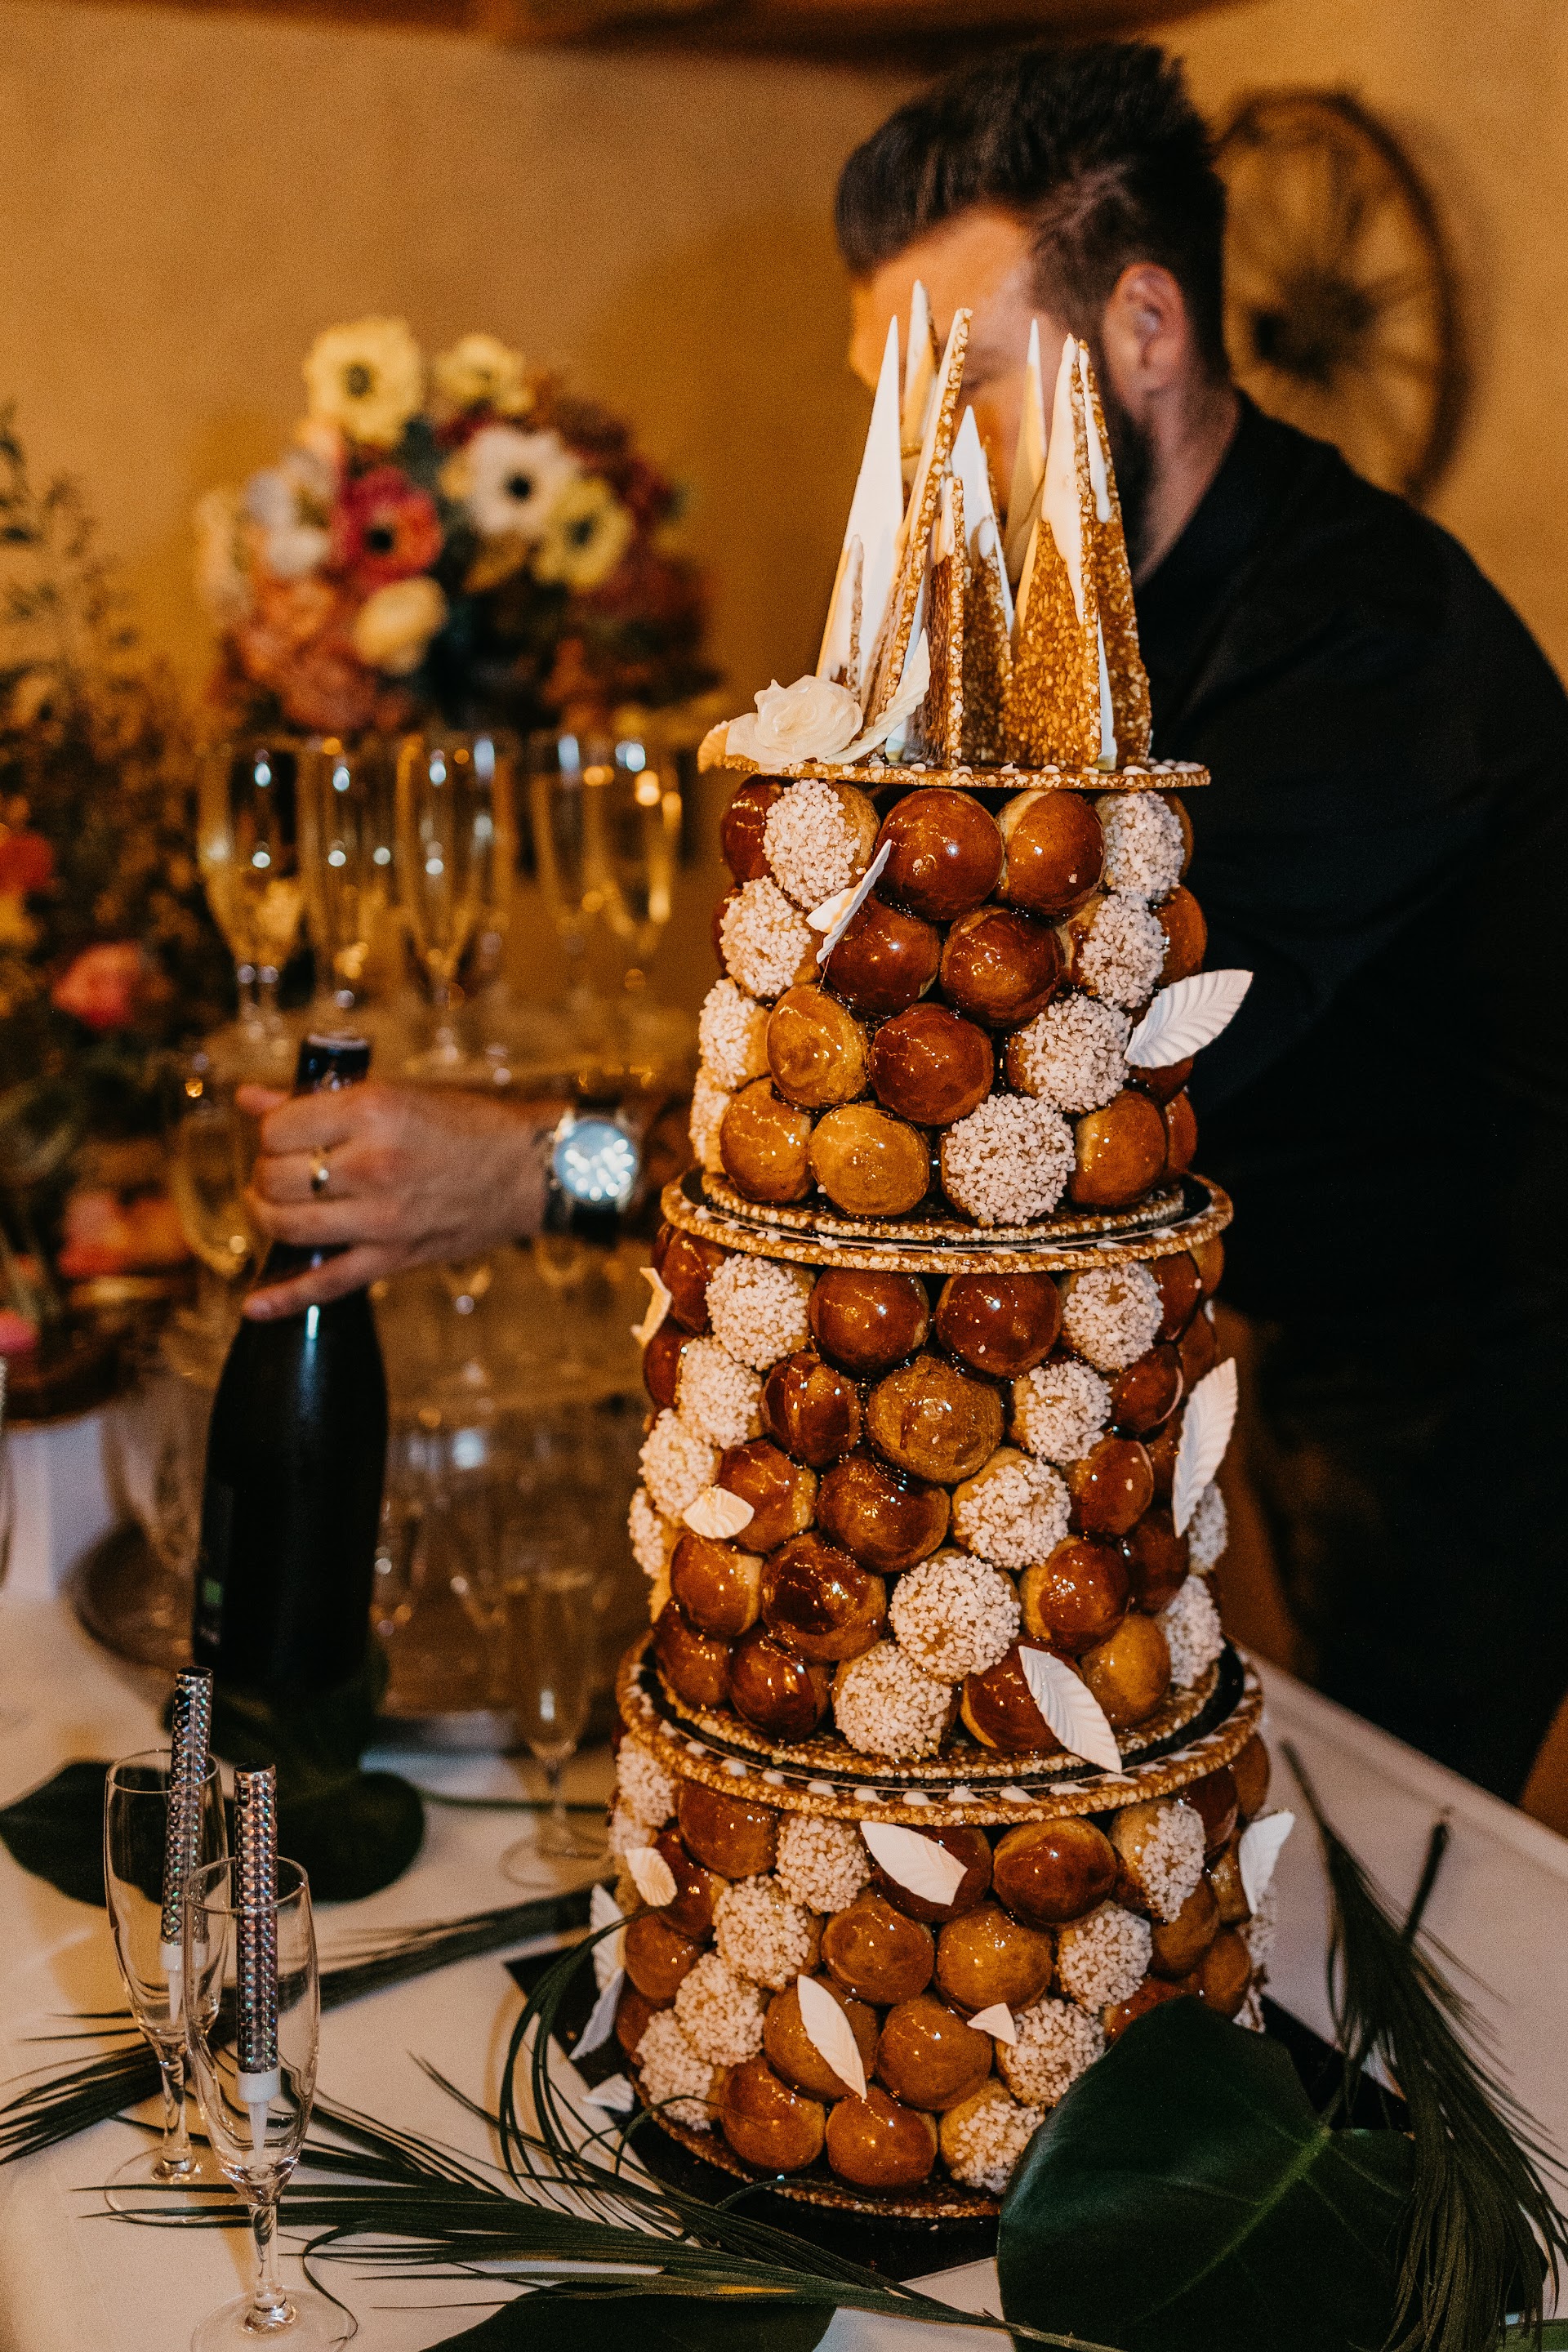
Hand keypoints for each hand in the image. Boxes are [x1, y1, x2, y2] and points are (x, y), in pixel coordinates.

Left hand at [238, 1080, 560, 1317]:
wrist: (529, 1169)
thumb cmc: (467, 1123)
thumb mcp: (395, 1093)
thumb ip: (319, 1099)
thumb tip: (249, 1098)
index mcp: (371, 1112)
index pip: (278, 1129)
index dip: (269, 1130)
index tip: (282, 1133)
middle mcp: (371, 1164)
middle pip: (274, 1178)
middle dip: (265, 1173)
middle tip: (281, 1168)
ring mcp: (381, 1217)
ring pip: (287, 1226)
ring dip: (267, 1216)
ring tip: (274, 1206)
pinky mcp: (394, 1257)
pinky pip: (328, 1283)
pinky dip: (286, 1298)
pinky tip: (255, 1305)